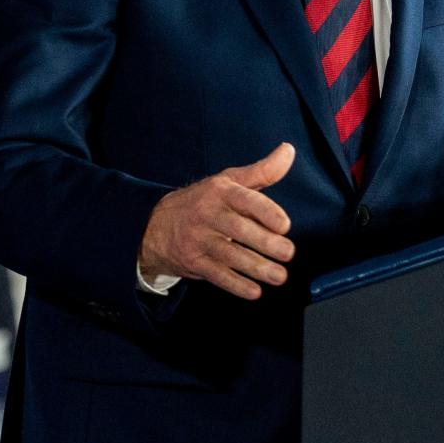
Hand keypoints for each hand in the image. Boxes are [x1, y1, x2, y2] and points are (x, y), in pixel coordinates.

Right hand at [138, 143, 296, 299]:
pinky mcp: (193, 262)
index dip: (266, 212)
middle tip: (288, 253)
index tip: (284, 225)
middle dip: (265, 243)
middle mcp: (208, 215)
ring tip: (280, 275)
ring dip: (257, 268)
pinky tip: (254, 291)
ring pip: (230, 255)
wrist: (155, 225)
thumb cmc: (203, 201)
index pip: (244, 199)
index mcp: (220, 192)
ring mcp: (199, 240)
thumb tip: (288, 151)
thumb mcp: (228, 180)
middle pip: (238, 230)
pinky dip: (236, 285)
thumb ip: (262, 171)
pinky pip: (217, 275)